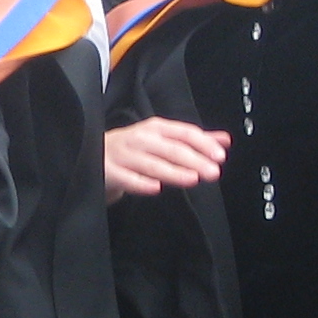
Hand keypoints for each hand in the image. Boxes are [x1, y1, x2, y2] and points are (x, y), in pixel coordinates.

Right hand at [103, 118, 228, 199]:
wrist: (93, 156)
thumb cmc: (134, 149)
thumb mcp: (162, 140)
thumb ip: (193, 140)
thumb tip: (224, 140)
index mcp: (156, 129)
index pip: (184, 133)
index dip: (203, 144)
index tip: (220, 156)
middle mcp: (140, 138)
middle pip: (171, 149)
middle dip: (194, 160)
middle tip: (213, 172)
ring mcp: (124, 154)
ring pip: (152, 164)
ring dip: (173, 171)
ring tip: (193, 179)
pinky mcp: (109, 171)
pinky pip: (127, 179)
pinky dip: (141, 183)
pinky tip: (155, 188)